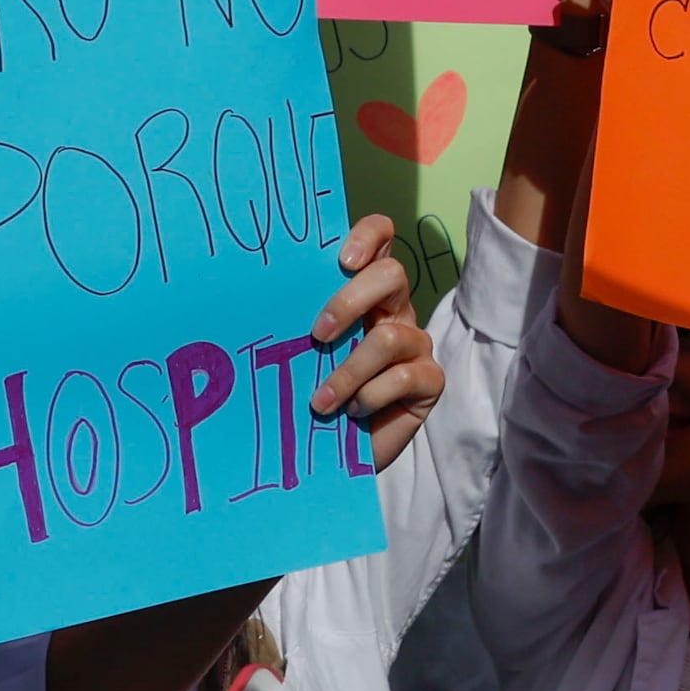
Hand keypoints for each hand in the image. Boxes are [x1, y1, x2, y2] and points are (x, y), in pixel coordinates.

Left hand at [306, 217, 442, 468]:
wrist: (336, 455)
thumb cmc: (315, 395)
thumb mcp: (304, 354)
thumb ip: (302, 324)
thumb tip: (258, 301)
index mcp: (365, 293)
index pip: (382, 238)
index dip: (369, 235)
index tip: (342, 259)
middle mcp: (395, 311)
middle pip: (392, 275)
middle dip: (351, 300)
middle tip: (318, 334)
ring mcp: (416, 345)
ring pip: (390, 337)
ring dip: (348, 371)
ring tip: (321, 401)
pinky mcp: (430, 380)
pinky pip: (404, 377)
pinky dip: (370, 395)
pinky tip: (353, 412)